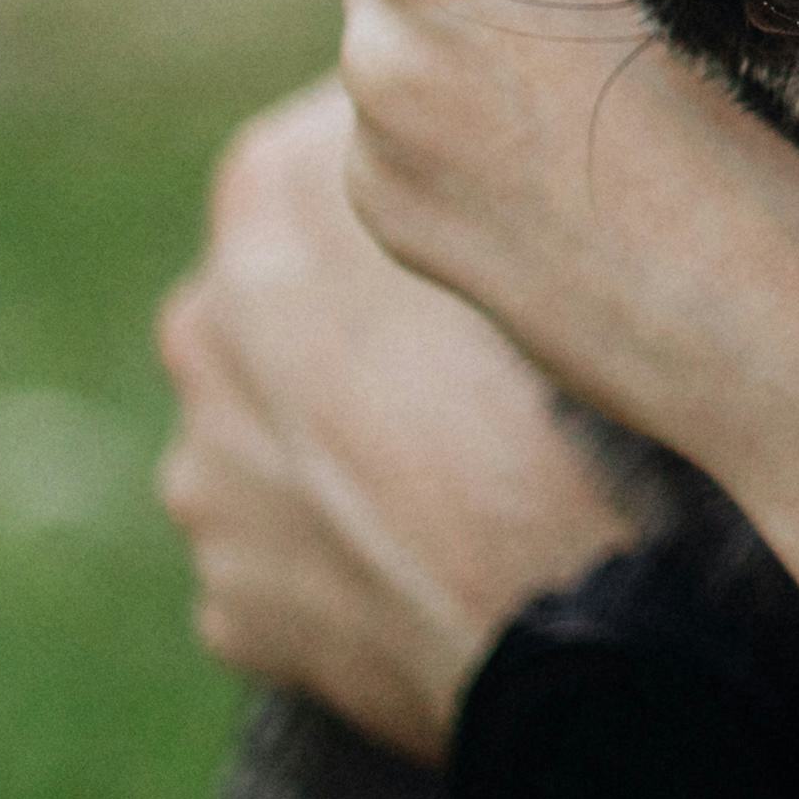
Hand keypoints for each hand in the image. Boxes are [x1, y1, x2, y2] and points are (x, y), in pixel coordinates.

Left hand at [153, 77, 642, 757]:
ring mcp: (204, 479)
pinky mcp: (227, 598)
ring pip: (279, 416)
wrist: (577, 665)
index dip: (418, 158)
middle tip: (493, 334)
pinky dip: (352, 538)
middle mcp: (204, 335)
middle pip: (290, 277)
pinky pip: (289, 537)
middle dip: (370, 295)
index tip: (493, 183)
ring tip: (475, 455)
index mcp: (273, 219)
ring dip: (352, 423)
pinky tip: (444, 547)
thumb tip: (498, 133)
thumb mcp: (549, 253)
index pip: (323, 135)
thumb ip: (487, 186)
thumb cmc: (594, 432)